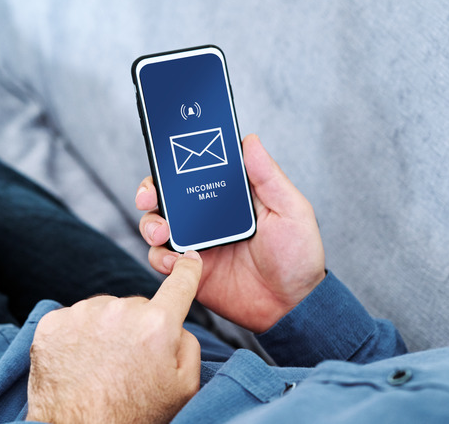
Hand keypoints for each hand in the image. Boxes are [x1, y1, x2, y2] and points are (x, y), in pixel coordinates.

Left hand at [26, 252, 203, 423]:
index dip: (187, 270)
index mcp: (157, 324)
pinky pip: (74, 319)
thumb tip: (177, 323)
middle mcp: (119, 310)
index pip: (179, 284)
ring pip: (104, 311)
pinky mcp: (52, 324)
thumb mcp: (185, 387)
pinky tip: (80, 362)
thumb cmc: (134, 416)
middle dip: (138, 326)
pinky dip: (78, 336)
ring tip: (102, 366)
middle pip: (137, 305)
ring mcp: (82, 315)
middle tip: (130, 362)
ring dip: (106, 329)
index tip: (188, 260)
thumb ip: (189, 344)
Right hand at [136, 134, 325, 332]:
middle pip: (167, 196)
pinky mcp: (191, 270)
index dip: (175, 163)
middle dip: (150, 192)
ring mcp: (197, 242)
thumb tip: (250, 141)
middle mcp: (209, 217)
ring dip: (152, 225)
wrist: (293, 307)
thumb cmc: (299, 257)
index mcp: (231, 197)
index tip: (165, 160)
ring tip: (163, 233)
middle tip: (149, 199)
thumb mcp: (291, 211)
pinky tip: (178, 262)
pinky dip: (162, 258)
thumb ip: (269, 177)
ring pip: (158, 225)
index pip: (196, 171)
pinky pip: (163, 260)